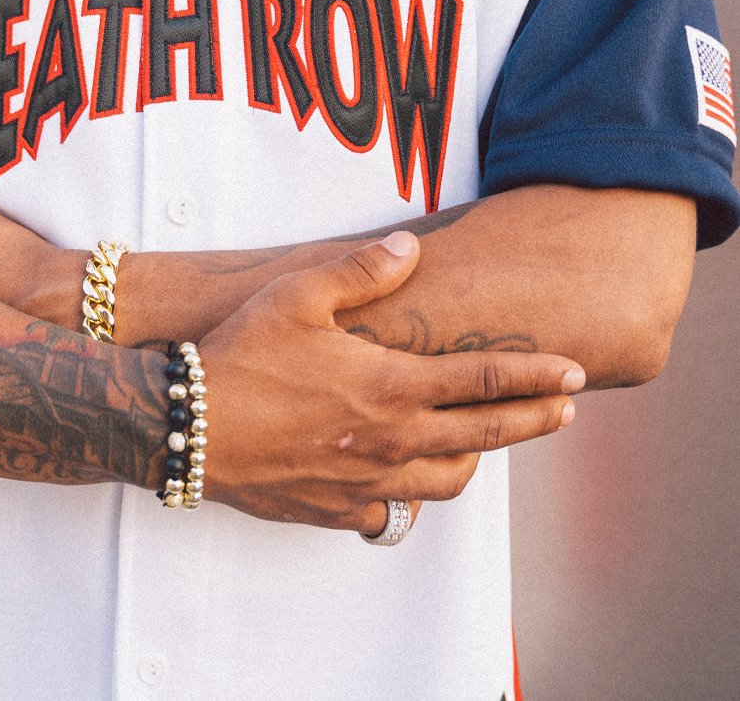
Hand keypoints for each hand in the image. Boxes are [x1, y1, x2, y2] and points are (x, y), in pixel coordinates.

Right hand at [200, 233, 582, 533]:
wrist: (188, 425)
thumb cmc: (242, 355)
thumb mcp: (299, 293)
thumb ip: (363, 270)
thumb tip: (411, 249)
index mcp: (389, 386)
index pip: (483, 379)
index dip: (535, 375)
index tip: (574, 374)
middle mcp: (389, 440)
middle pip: (484, 436)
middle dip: (532, 420)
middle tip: (563, 409)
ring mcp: (364, 482)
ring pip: (447, 482)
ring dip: (477, 459)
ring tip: (487, 442)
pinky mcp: (333, 509)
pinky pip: (393, 513)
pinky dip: (412, 495)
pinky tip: (407, 479)